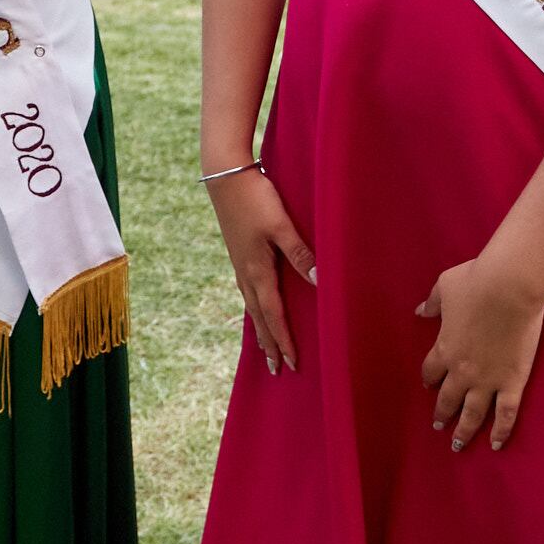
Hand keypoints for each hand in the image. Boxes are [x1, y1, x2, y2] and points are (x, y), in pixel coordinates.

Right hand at [207, 167, 313, 374]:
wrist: (224, 175)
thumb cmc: (256, 198)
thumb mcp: (281, 225)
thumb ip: (300, 253)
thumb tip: (319, 282)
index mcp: (257, 270)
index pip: (273, 315)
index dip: (284, 340)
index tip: (292, 363)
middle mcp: (246, 272)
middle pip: (259, 316)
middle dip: (269, 343)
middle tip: (277, 369)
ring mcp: (239, 262)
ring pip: (251, 304)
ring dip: (260, 328)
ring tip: (264, 347)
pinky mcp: (238, 251)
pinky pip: (247, 290)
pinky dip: (254, 307)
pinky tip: (256, 305)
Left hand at [417, 256, 543, 452]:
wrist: (508, 287)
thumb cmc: (475, 281)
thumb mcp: (444, 287)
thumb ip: (431, 303)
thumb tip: (419, 311)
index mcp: (444, 348)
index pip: (430, 371)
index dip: (429, 379)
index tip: (428, 386)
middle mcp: (462, 370)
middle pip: (448, 398)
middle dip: (441, 414)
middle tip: (438, 428)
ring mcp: (487, 380)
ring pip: (473, 414)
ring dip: (464, 430)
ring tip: (457, 444)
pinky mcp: (512, 382)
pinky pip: (505, 414)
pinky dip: (501, 431)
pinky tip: (495, 444)